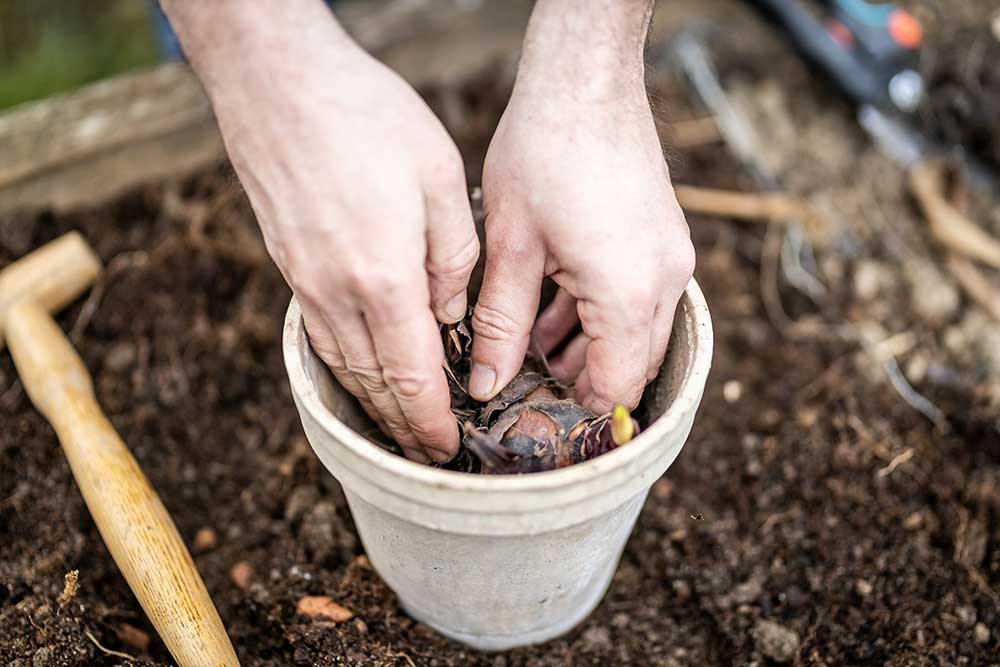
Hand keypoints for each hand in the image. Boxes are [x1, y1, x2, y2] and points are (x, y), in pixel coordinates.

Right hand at [167, 3, 477, 462]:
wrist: (277, 81)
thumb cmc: (367, 118)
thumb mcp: (440, 178)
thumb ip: (453, 257)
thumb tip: (450, 315)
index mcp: (383, 279)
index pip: (411, 377)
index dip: (430, 422)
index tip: (446, 451)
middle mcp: (336, 293)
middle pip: (372, 384)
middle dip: (402, 427)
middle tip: (426, 456)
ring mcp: (304, 281)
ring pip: (342, 364)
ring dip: (372, 404)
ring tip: (396, 428)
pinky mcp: (287, 263)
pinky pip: (319, 335)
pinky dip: (345, 367)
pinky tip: (358, 371)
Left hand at [470, 6, 693, 411]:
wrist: (586, 78)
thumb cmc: (544, 150)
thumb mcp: (511, 246)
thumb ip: (500, 323)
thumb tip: (485, 383)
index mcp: (627, 292)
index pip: (615, 387)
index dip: (577, 414)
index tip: (538, 422)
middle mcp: (664, 281)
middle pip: (632, 366)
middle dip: (581, 383)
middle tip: (525, 386)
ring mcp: (671, 258)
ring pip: (635, 334)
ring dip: (588, 349)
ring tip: (529, 348)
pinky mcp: (664, 238)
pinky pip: (638, 299)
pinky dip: (600, 316)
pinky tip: (551, 313)